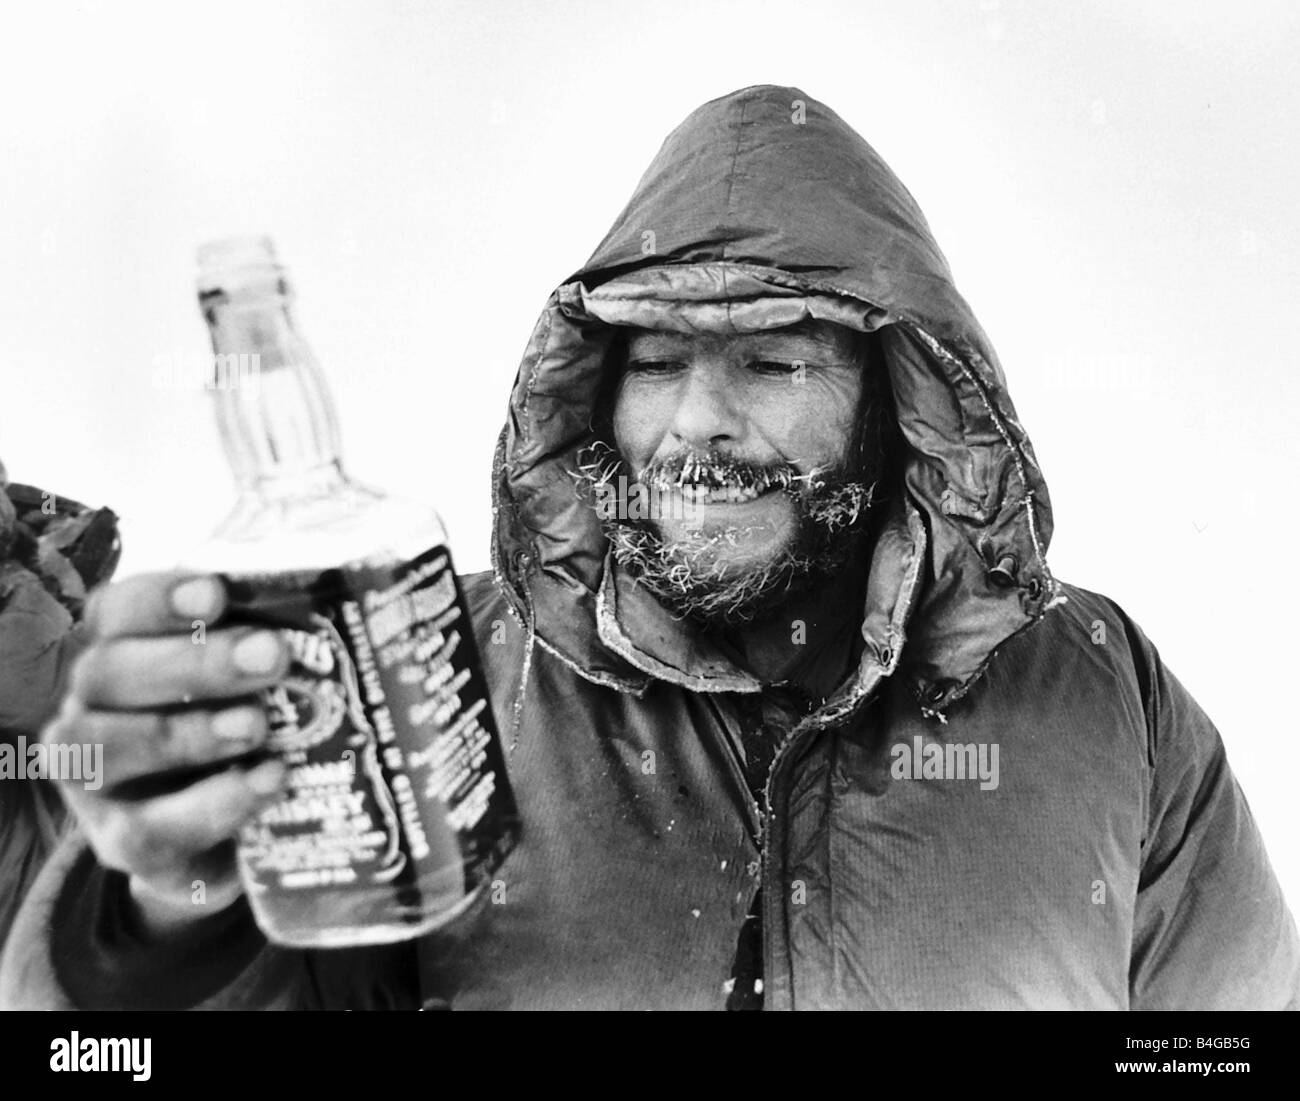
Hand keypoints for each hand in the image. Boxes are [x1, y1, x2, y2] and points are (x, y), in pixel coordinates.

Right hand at [43, 572, 290, 936]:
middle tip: (272, 654)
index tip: (216, 593)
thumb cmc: (249, 727)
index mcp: (121, 651)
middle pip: (109, 672)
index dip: (159, 599)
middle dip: (194, 662)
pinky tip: (268, 780)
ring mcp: (96, 780)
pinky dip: (211, 804)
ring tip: (258, 725)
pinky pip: (146, 827)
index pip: (117, 611)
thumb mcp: (262, 680)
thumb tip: (351, 601)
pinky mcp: (121, 843)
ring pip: (104, 748)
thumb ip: (280, 640)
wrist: (233, 838)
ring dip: (187, 733)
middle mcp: (92, 707)